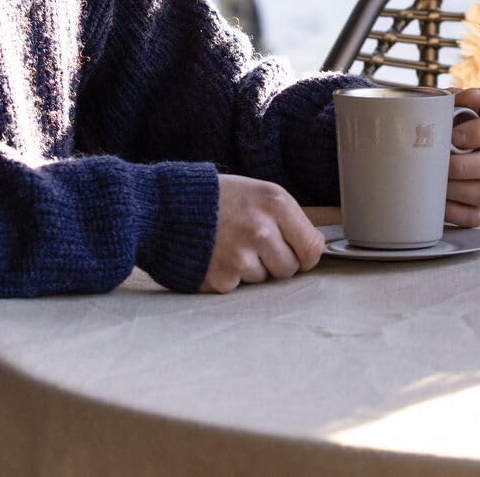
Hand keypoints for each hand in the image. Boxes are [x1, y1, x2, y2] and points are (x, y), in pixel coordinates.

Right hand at [201, 174, 324, 293]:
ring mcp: (241, 257)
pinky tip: (216, 255)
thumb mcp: (259, 193)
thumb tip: (312, 250)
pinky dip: (230, 276)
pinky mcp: (223, 278)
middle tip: (253, 244)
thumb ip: (287, 219)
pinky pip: (240, 287)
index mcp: (276, 204)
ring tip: (229, 244)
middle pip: (289, 269)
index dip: (304, 253)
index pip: (312, 248)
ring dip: (251, 268)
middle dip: (275, 262)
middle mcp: (262, 231)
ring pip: (264, 279)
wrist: (167, 207)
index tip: (294, 251)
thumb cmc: (217, 199)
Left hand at [445, 87, 479, 227]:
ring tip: (433, 182)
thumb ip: (457, 98)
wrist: (418, 150)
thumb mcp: (442, 105)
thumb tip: (474, 96)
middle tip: (440, 164)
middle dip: (467, 166)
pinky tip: (436, 201)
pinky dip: (453, 211)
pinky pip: (476, 216)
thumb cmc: (436, 124)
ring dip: (458, 189)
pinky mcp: (478, 208)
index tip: (453, 136)